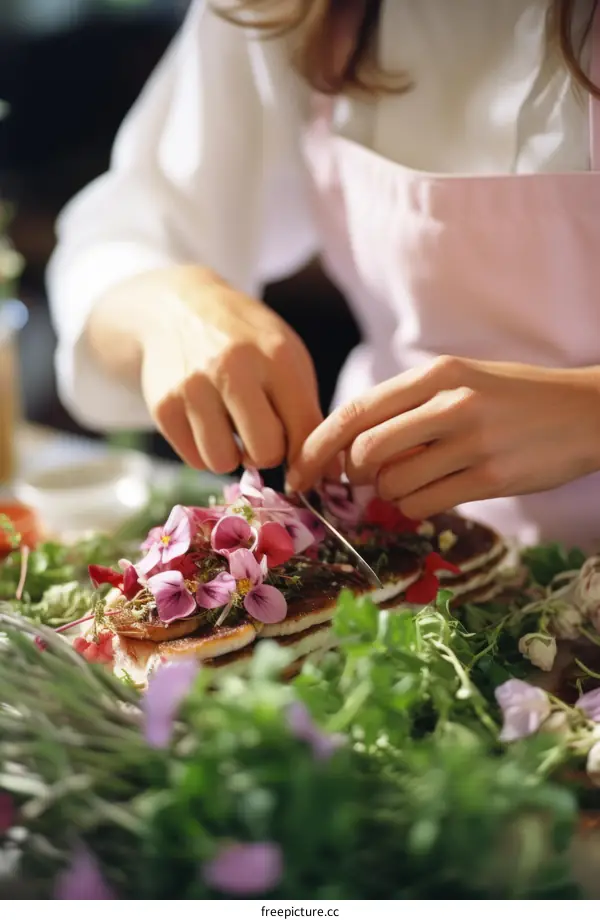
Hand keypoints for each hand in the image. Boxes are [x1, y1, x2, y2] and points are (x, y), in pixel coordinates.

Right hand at [92, 266, 322, 473]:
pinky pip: (195, 459)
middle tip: (260, 433)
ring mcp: (193, 386)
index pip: (304, 431)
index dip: (306, 455)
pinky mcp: (164, 405)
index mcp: (276, 355)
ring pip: (223, 462)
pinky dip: (204, 450)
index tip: (300, 459)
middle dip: (266, 453)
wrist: (177, 309)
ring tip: (231, 426)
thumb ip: (306, 410)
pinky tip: (206, 421)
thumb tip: (327, 473)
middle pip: (265, 453)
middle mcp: (232, 368)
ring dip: (231, 454)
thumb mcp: (285, 356)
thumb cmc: (245, 342)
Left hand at [287, 356, 599, 517]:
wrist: (585, 412)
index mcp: (435, 374)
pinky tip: (433, 495)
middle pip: (365, 452)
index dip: (318, 447)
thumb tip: (351, 449)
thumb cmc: (513, 398)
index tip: (301, 473)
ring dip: (389, 495)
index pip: (355, 411)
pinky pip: (425, 505)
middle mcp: (450, 404)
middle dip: (350, 477)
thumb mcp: (460, 381)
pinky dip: (415, 508)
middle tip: (359, 483)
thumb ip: (407, 407)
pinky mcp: (491, 479)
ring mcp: (472, 442)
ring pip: (393, 485)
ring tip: (413, 483)